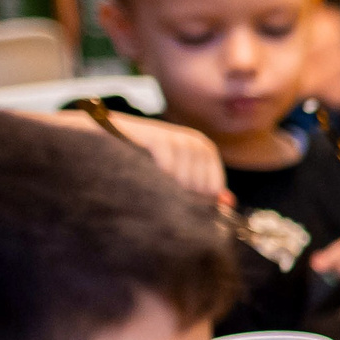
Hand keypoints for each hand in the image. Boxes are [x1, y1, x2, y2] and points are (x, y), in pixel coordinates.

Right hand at [60, 110, 226, 200]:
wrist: (109, 137)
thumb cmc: (146, 160)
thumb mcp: (178, 174)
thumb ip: (204, 188)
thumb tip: (229, 202)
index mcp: (206, 151)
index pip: (213, 190)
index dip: (195, 199)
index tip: (176, 193)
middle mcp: (197, 143)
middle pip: (201, 189)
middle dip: (179, 195)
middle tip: (158, 184)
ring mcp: (179, 139)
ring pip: (184, 183)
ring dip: (164, 188)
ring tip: (150, 177)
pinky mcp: (160, 139)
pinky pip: (168, 171)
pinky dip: (156, 177)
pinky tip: (145, 171)